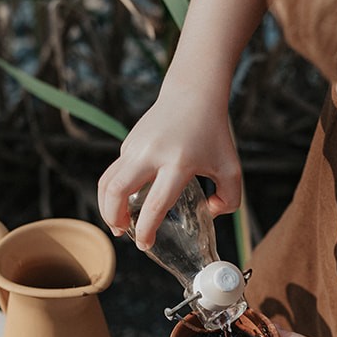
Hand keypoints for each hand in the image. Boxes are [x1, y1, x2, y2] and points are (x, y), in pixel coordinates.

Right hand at [96, 97, 242, 247]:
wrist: (193, 93)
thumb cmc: (214, 133)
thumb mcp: (231, 168)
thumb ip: (229, 198)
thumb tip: (209, 214)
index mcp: (178, 163)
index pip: (155, 204)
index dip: (146, 229)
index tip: (145, 243)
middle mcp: (151, 155)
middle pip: (117, 191)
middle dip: (113, 218)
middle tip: (121, 232)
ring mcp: (135, 147)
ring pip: (107, 181)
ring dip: (105, 206)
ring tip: (117, 222)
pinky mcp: (128, 142)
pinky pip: (115, 171)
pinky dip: (115, 190)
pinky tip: (128, 199)